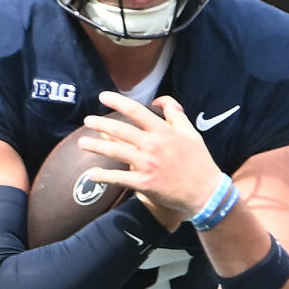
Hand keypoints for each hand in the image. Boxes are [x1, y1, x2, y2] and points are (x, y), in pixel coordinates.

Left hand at [80, 92, 227, 228]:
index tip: (103, 96)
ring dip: (96, 146)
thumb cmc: (199, 161)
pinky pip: (118, 178)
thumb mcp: (191, 133)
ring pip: (115, 152)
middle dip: (100, 124)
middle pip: (120, 130)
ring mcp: (147, 165)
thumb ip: (175, 114)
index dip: (118, 101)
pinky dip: (103, 177)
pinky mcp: (144, 184)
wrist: (205, 192)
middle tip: (87, 120)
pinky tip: (91, 175)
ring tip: (82, 142)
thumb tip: (160, 100)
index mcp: (164, 132)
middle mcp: (153, 146)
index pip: (137, 112)